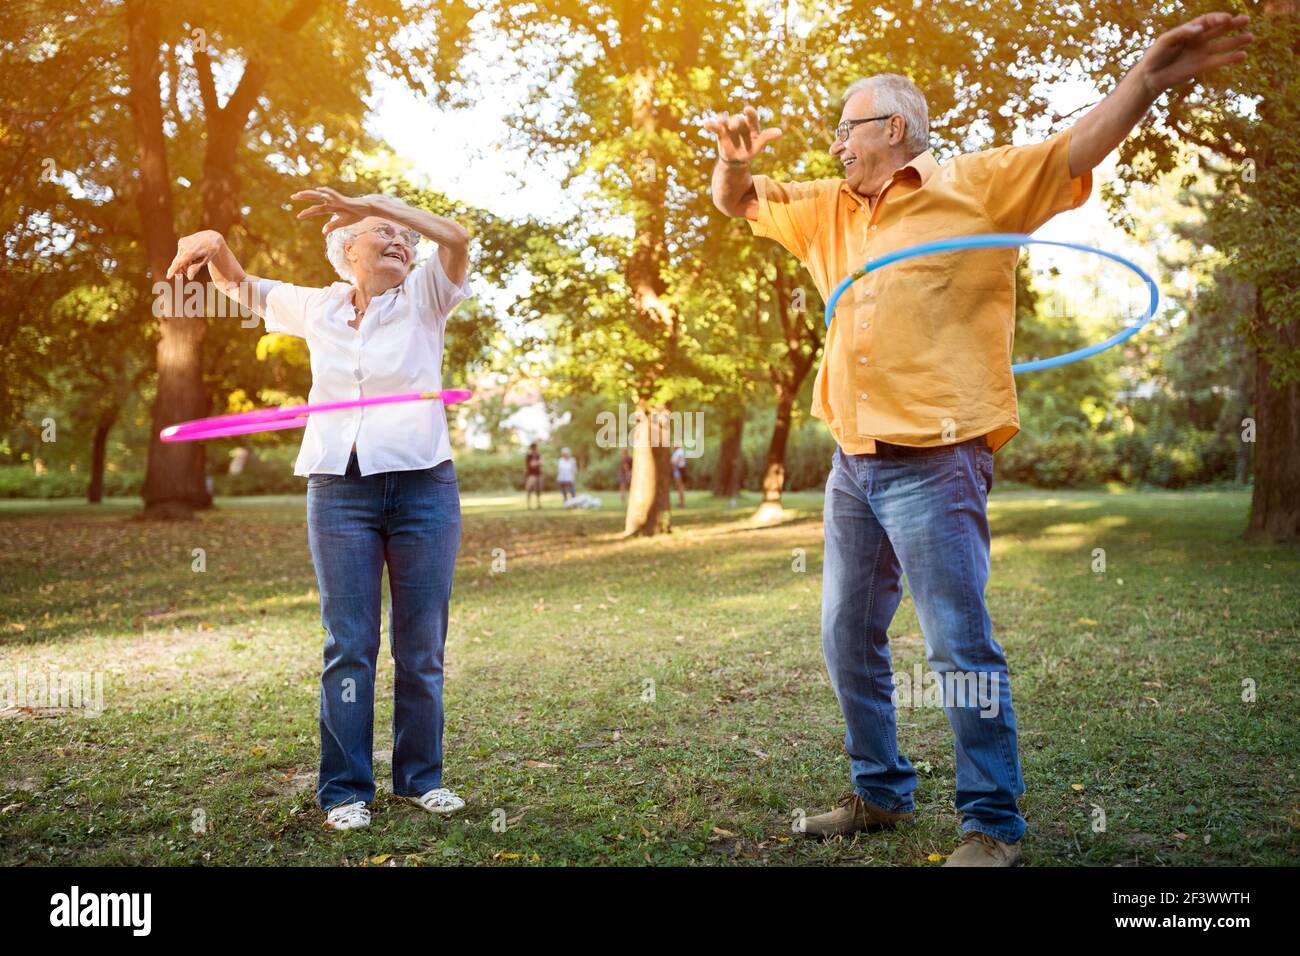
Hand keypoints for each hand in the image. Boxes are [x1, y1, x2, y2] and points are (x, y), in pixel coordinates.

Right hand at [167, 230, 223, 279]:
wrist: (211, 236)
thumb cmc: (210, 250)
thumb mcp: (205, 260)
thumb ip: (196, 268)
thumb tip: (189, 277)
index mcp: (191, 252)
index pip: (179, 263)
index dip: (173, 270)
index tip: (168, 277)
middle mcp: (184, 246)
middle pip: (177, 262)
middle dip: (179, 269)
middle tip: (180, 276)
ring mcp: (182, 243)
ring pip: (178, 258)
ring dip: (182, 263)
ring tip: (191, 265)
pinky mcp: (181, 241)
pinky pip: (180, 253)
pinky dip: (183, 257)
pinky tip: (191, 258)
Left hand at [291, 186, 372, 234]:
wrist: (366, 210)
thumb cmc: (355, 215)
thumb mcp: (342, 223)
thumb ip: (332, 226)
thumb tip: (323, 232)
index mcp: (331, 207)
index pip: (316, 209)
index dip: (307, 213)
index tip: (298, 216)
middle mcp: (331, 201)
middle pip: (315, 198)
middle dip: (304, 197)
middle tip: (292, 197)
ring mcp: (336, 199)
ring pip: (320, 195)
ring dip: (310, 193)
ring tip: (300, 193)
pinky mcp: (342, 198)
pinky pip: (333, 194)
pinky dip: (326, 191)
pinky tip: (319, 190)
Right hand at [703, 106, 781, 163]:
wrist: (736, 159)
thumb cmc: (749, 150)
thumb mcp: (758, 146)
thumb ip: (767, 137)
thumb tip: (780, 132)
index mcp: (751, 125)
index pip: (752, 117)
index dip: (750, 113)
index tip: (747, 109)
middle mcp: (740, 123)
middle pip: (737, 120)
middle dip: (735, 122)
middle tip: (733, 127)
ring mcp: (729, 126)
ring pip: (725, 120)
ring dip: (723, 120)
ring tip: (720, 122)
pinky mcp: (720, 131)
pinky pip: (715, 127)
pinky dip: (711, 124)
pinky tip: (706, 125)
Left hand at [1136, 12, 1251, 97]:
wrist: (1150, 77)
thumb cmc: (1155, 56)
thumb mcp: (1164, 41)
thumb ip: (1181, 33)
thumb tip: (1199, 29)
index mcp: (1189, 30)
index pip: (1207, 21)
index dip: (1218, 19)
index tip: (1226, 19)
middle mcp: (1198, 40)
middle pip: (1219, 29)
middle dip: (1233, 25)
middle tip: (1247, 20)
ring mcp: (1201, 53)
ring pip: (1222, 45)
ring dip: (1236, 41)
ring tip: (1250, 37)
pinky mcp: (1201, 67)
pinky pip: (1219, 61)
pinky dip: (1230, 59)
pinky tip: (1243, 55)